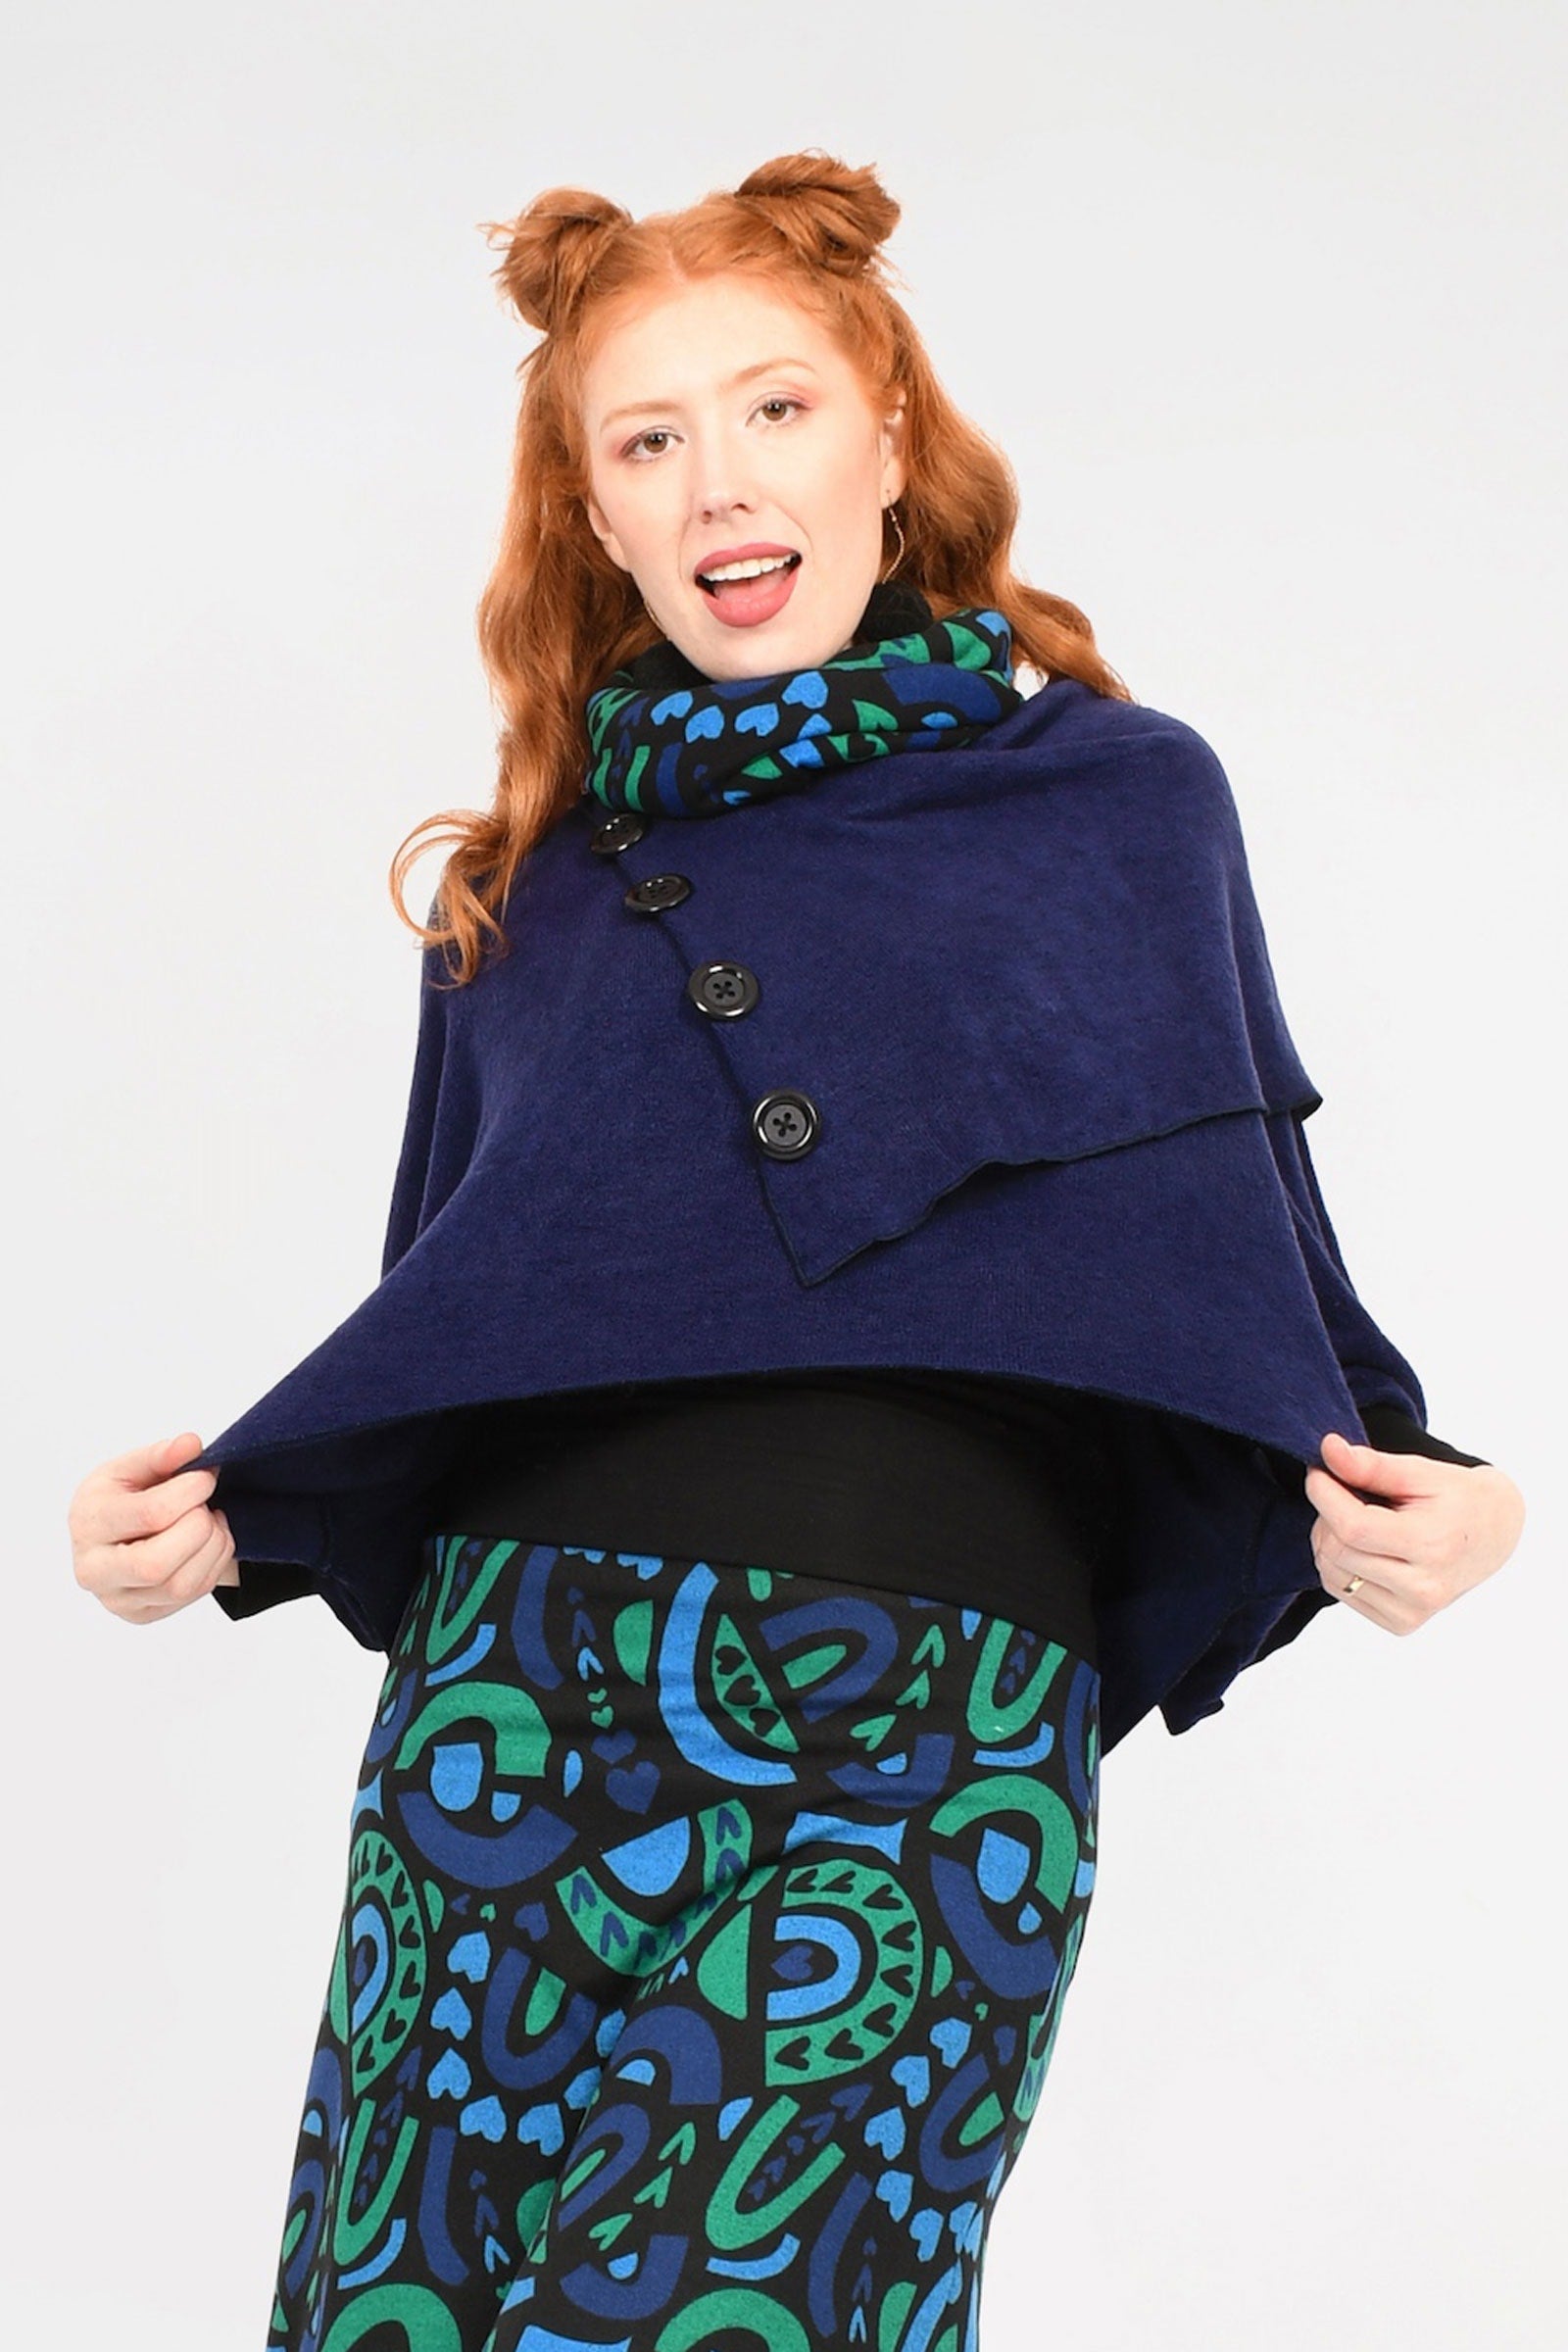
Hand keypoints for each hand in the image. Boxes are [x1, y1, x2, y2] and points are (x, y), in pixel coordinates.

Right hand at [68, 1431, 239, 1624]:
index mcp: (88, 1522)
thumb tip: (191, 1444)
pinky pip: (191, 1596)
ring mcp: (117, 1599)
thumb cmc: (122, 1496)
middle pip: (157, 1564)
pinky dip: (214, 1564)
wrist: (116, 1534)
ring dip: (213, 1547)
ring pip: (179, 1586)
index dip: (191, 1492)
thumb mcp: (133, 1466)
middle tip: (206, 1505)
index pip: (150, 1514)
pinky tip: (209, 1541)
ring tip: (211, 1520)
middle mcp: (94, 1569)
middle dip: (199, 1529)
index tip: (206, 1477)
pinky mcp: (141, 1615)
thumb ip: (161, 1454)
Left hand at [1305, 1430, 1524, 1634]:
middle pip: (1338, 1551)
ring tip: (1355, 1519)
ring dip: (1328, 1541)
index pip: (1353, 1527)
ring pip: (1331, 1574)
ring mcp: (1412, 1612)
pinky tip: (1362, 1547)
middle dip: (1326, 1515)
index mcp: (1432, 1546)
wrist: (1493, 1534)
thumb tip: (1328, 1449)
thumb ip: (1371, 1465)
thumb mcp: (1419, 1471)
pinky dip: (1338, 1565)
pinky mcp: (1400, 1624)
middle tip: (1344, 1493)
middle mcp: (1423, 1588)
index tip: (1318, 1472)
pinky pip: (1340, 1592)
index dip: (1324, 1496)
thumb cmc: (1457, 1498)